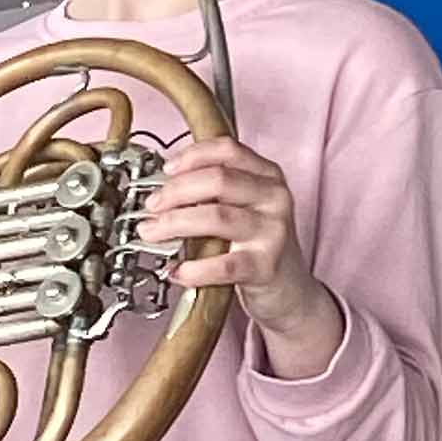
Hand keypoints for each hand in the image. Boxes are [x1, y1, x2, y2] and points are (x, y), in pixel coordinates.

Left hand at [138, 136, 344, 376]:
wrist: (289, 290)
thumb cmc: (258, 245)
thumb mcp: (245, 207)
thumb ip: (214, 192)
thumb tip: (164, 187)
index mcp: (268, 176)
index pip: (227, 150)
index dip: (191, 156)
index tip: (166, 169)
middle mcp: (274, 198)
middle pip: (217, 180)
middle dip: (175, 191)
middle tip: (151, 205)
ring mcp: (272, 232)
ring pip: (216, 217)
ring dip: (174, 223)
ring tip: (151, 233)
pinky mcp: (265, 266)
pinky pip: (223, 265)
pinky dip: (193, 268)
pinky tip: (176, 270)